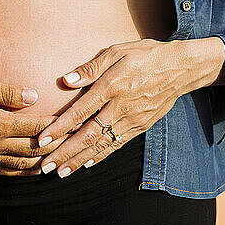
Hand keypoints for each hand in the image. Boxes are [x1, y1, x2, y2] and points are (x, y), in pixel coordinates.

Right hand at [0, 73, 69, 175]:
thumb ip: (5, 91)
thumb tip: (34, 96)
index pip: (35, 127)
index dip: (57, 124)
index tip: (74, 119)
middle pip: (33, 150)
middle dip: (56, 146)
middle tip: (75, 140)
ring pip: (21, 165)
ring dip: (42, 162)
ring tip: (60, 157)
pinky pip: (4, 171)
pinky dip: (22, 171)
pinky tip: (29, 168)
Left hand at [36, 37, 224, 177]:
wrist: (181, 68)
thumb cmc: (145, 55)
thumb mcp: (117, 51)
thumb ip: (91, 67)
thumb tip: (66, 80)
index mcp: (113, 86)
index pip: (81, 111)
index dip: (60, 127)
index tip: (42, 140)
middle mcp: (121, 107)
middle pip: (89, 135)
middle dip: (65, 153)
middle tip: (46, 167)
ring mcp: (132, 119)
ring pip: (102, 145)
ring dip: (80, 160)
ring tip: (62, 173)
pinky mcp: (141, 126)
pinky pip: (118, 145)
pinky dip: (101, 156)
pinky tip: (86, 165)